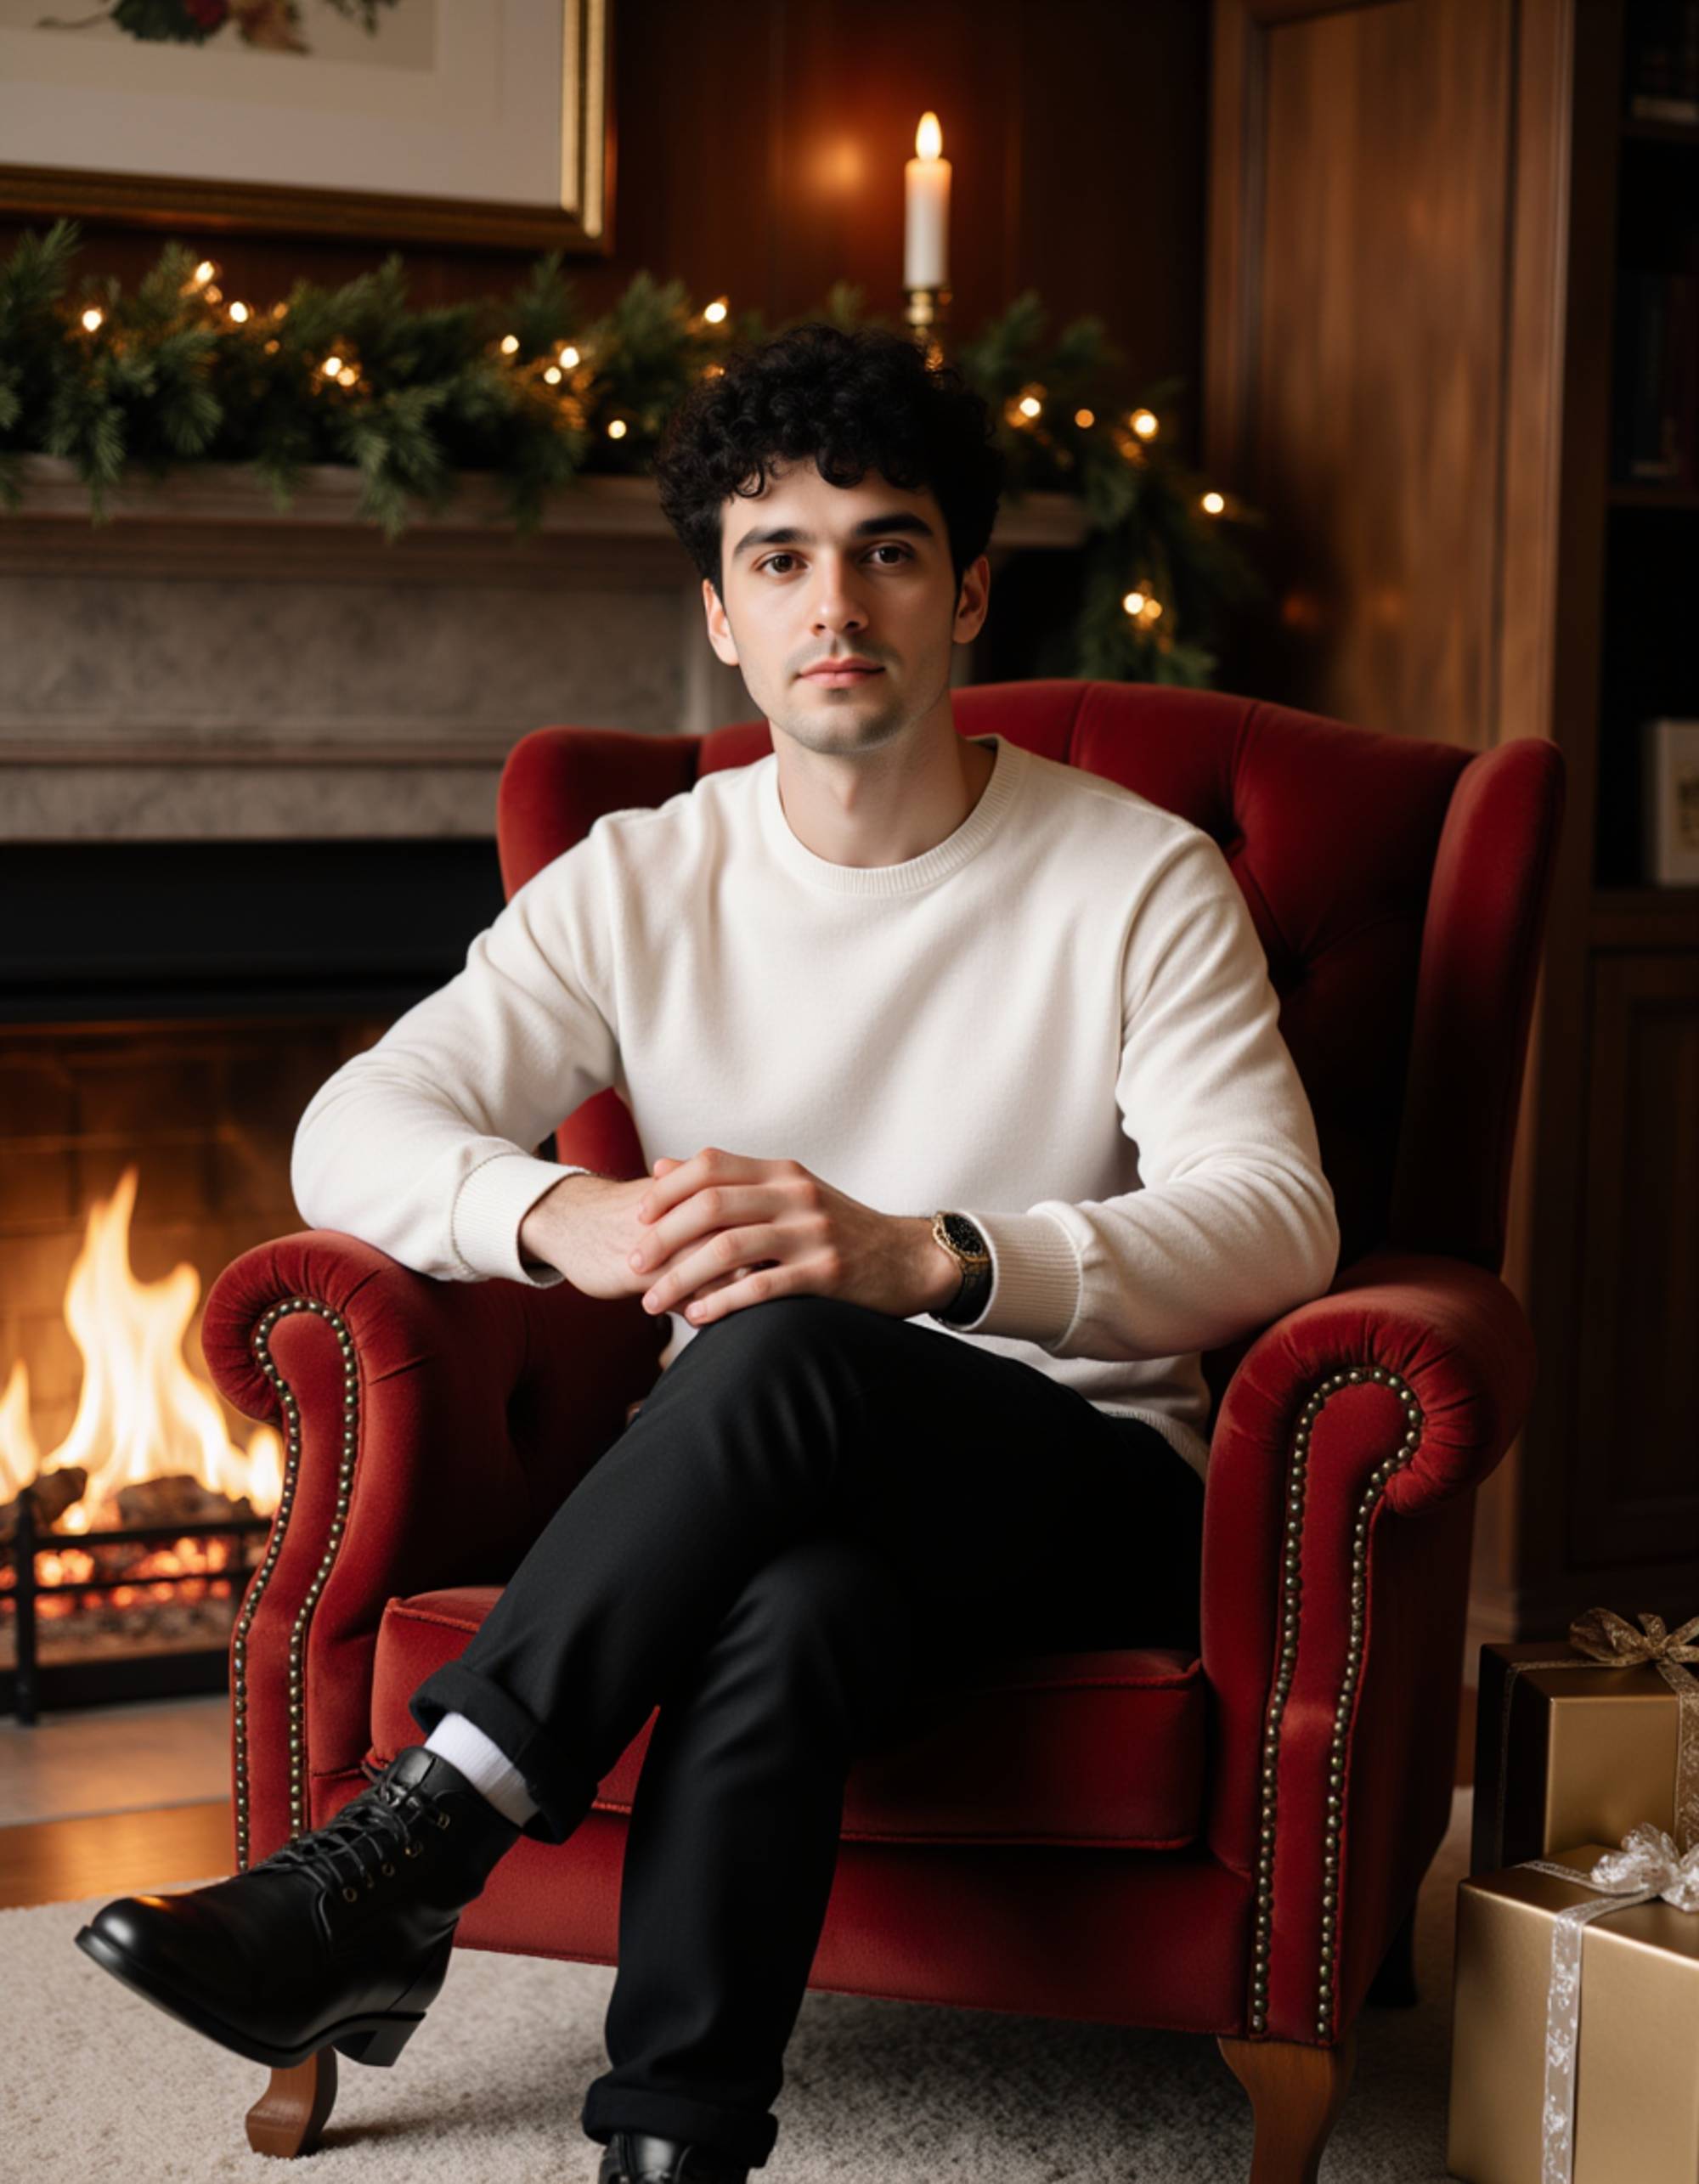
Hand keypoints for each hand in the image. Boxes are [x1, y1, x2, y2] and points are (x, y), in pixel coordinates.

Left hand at [628, 1145, 959, 1326]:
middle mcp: (796, 1195)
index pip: (710, 1166)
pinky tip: (697, 1318)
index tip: (637, 1219)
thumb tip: (662, 1167)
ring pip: (730, 1248)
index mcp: (782, 1172)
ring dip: (682, 1277)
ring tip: (652, 1301)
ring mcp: (812, 1233)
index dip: (666, 1190)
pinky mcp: (826, 1273)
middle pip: (711, 1205)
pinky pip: (762, 1288)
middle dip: (662, 1237)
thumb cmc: (839, 1229)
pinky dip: (722, 1303)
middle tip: (633, 1264)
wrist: (908, 1259)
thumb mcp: (788, 1193)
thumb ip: (730, 1181)